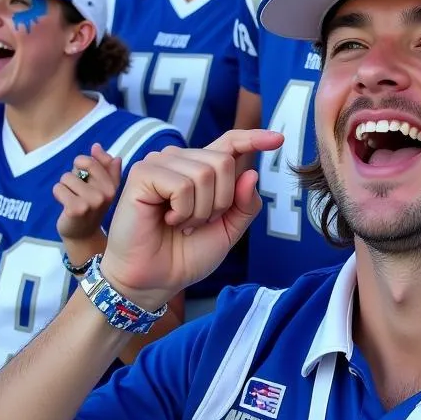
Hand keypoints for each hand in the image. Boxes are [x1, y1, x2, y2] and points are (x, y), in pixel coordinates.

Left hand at [53, 143, 121, 241]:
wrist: (82, 233)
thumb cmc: (91, 206)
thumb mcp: (101, 185)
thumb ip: (102, 165)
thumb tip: (96, 146)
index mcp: (113, 185)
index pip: (92, 160)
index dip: (82, 164)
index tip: (84, 176)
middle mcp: (106, 193)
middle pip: (78, 167)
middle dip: (74, 175)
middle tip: (78, 191)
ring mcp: (92, 202)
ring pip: (67, 177)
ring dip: (65, 186)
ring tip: (72, 198)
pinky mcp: (76, 209)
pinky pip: (58, 188)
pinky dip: (58, 193)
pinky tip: (65, 204)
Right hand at [98, 129, 283, 310]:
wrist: (154, 281)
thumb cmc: (185, 255)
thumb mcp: (227, 231)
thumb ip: (244, 204)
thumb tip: (251, 174)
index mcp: (201, 169)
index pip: (230, 143)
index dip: (253, 139)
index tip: (278, 139)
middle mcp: (180, 160)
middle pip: (224, 162)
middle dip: (221, 202)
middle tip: (197, 223)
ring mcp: (160, 163)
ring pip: (205, 173)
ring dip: (200, 210)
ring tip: (181, 224)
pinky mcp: (142, 173)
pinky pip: (183, 184)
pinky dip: (183, 210)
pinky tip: (168, 220)